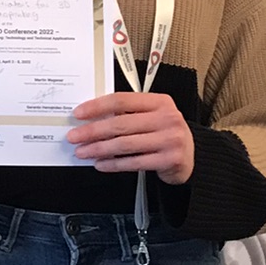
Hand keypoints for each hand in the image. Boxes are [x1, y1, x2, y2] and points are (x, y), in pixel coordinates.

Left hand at [67, 92, 193, 182]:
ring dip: (99, 149)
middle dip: (92, 131)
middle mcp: (167, 118)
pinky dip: (114, 164)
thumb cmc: (164, 134)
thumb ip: (128, 114)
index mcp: (160, 102)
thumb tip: (91, 119)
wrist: (191, 157)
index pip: (122, 100)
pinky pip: (134, 162)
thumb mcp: (152, 116)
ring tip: (83, 152)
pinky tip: (100, 164)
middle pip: (121, 123)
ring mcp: (170, 139)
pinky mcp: (170, 159)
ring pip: (125, 144)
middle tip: (74, 137)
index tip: (78, 114)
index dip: (97, 106)